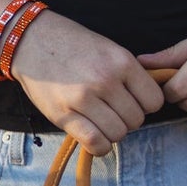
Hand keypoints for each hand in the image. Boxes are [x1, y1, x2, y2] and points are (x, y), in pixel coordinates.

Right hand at [10, 11, 164, 155]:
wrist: (32, 40)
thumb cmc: (73, 44)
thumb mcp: (110, 49)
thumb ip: (130, 74)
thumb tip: (149, 102)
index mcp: (122, 62)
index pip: (154, 101)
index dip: (145, 104)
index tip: (132, 101)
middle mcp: (106, 81)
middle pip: (136, 120)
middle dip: (127, 119)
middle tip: (111, 109)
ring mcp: (84, 99)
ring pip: (118, 134)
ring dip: (111, 132)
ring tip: (99, 119)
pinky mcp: (64, 115)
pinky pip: (96, 143)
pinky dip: (99, 145)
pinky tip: (93, 135)